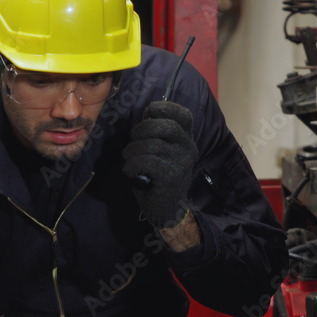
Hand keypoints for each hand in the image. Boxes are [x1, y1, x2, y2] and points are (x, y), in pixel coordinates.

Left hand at [122, 101, 195, 228]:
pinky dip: (131, 164)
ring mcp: (181, 163)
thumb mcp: (163, 151)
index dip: (164, 108)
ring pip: (152, 145)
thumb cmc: (159, 176)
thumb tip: (145, 117)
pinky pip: (146, 161)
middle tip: (133, 140)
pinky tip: (129, 170)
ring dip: (132, 150)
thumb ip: (158, 134)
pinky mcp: (170, 177)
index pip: (184, 115)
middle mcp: (188, 148)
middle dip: (142, 129)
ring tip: (128, 158)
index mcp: (186, 139)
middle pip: (166, 126)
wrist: (167, 208)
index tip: (148, 113)